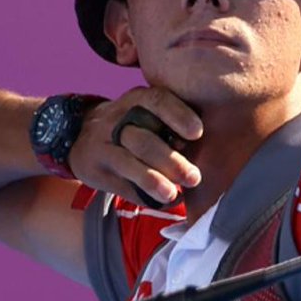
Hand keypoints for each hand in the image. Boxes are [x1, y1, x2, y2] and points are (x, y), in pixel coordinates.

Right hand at [68, 86, 203, 204]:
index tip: (198, 133)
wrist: (82, 135)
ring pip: (129, 164)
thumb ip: (173, 120)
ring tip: (173, 194)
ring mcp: (102, 145)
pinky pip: (121, 186)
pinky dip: (144, 196)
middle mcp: (116, 119)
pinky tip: (163, 201)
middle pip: (144, 141)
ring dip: (154, 181)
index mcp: (137, 99)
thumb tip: (218, 142)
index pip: (158, 102)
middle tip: (194, 178)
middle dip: (171, 161)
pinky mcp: (94, 170)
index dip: (179, 116)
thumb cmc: (134, 124)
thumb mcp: (148, 110)